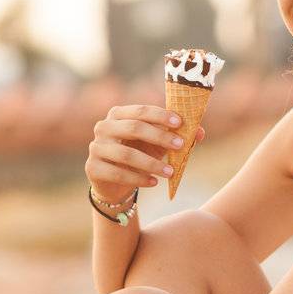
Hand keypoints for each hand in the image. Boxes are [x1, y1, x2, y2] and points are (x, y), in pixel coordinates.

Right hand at [86, 104, 205, 203]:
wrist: (115, 183)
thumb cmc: (139, 155)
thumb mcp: (158, 144)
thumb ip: (176, 135)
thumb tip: (200, 132)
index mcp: (119, 114)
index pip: (141, 110)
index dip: (161, 115)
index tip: (180, 123)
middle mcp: (104, 127)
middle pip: (133, 128)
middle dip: (159, 136)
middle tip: (180, 146)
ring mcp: (96, 147)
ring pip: (126, 154)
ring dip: (151, 163)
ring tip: (169, 172)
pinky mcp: (92, 168)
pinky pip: (117, 173)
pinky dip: (138, 179)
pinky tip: (154, 182)